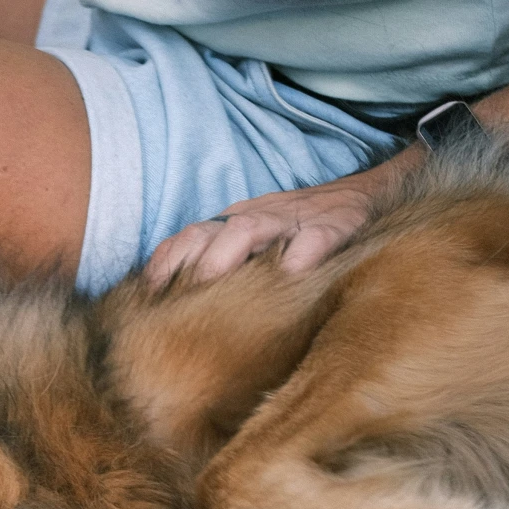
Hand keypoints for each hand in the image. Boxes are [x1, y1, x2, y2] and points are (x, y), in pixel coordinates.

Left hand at [145, 156, 416, 287]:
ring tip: (213, 282)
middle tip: (178, 298)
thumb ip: (222, 264)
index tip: (147, 296)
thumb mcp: (254, 243)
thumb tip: (179, 309)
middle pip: (211, 233)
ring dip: (228, 255)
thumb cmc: (297, 233)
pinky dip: (302, 253)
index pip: (188, 238)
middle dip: (190, 262)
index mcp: (233, 224)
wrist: (362, 199)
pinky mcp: (333, 226)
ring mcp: (292, 221)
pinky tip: (291, 273)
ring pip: (250, 228)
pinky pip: (315, 238)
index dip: (164, 264)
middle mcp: (256, 219)